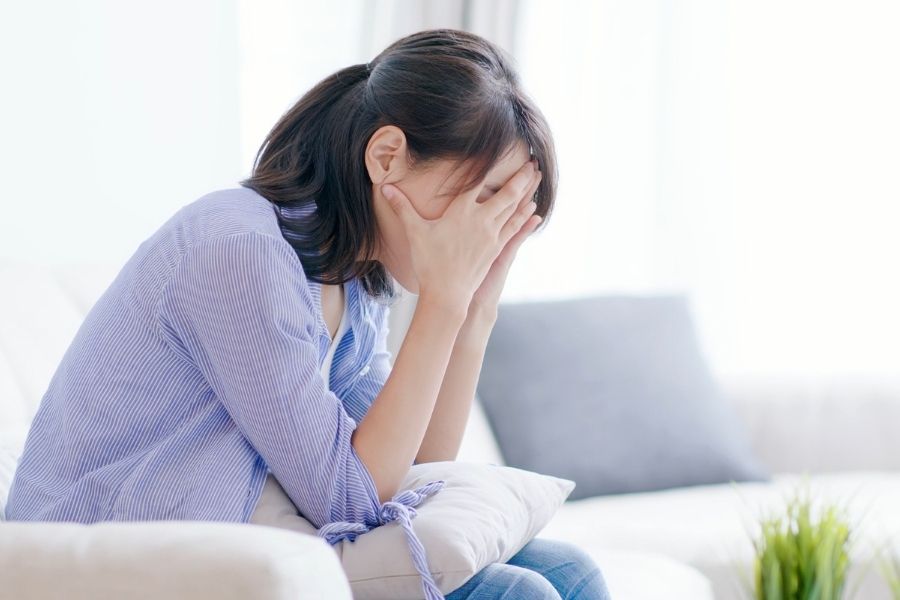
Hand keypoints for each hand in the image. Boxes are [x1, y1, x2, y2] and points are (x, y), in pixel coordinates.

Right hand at [381, 160, 540, 312]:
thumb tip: (385, 187)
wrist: (446, 293)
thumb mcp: (415, 232)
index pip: (477, 180)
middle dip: (520, 175)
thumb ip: (402, 207)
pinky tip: (533, 207)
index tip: (499, 147)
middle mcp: (480, 220)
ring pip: (514, 207)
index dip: (489, 162)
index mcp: (460, 211)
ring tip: (537, 175)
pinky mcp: (496, 248)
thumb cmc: (429, 262)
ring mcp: (491, 234)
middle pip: (506, 192)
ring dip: (527, 190)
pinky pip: (515, 227)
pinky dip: (524, 215)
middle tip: (532, 159)